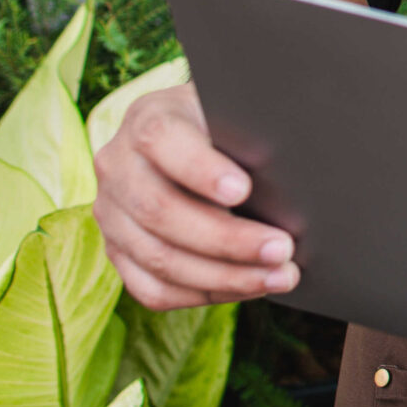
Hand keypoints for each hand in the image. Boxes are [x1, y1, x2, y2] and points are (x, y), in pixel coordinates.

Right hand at [93, 84, 298, 308]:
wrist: (199, 138)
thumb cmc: (235, 125)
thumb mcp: (242, 111)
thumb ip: (253, 131)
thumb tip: (295, 170)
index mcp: (149, 118)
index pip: (162, 140)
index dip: (201, 169)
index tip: (244, 190)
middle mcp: (118, 165)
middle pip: (161, 211)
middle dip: (228, 238)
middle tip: (283, 249)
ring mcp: (111, 213)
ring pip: (159, 258)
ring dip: (226, 276)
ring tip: (281, 276)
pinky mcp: (118, 251)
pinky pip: (153, 289)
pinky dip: (206, 294)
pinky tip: (250, 287)